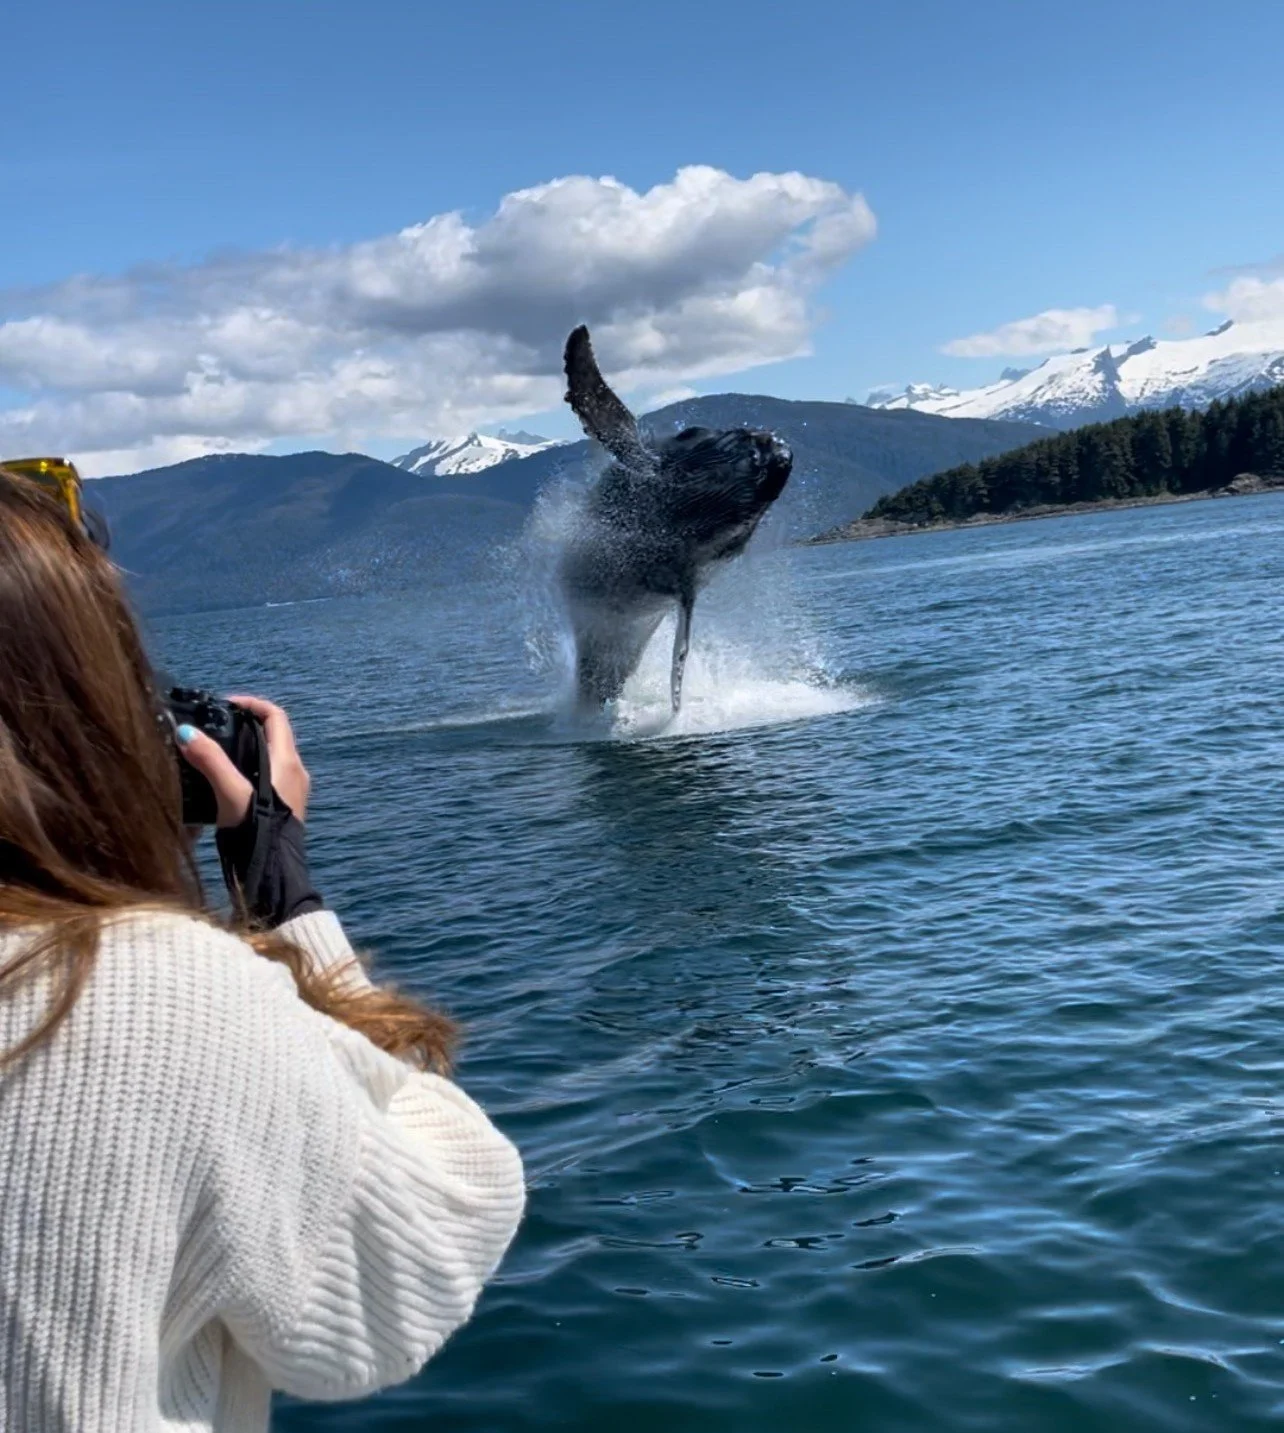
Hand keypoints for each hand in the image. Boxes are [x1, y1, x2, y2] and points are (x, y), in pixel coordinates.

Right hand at [177, 694, 310, 827]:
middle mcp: (295, 770)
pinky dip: (250, 766)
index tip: (226, 704)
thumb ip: (209, 761)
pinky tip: (226, 779)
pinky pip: (269, 774)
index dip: (252, 704)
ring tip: (216, 750)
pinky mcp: (286, 804)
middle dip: (245, 725)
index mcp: (286, 761)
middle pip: (273, 734)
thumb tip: (186, 732)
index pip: (275, 716)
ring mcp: (293, 788)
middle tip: (216, 725)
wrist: (274, 870)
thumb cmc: (257, 830)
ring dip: (247, 747)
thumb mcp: (230, 792)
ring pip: (270, 755)